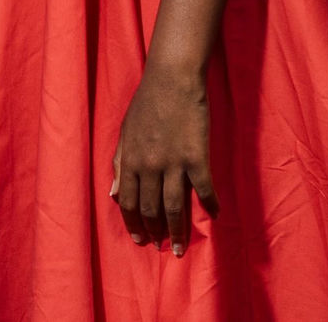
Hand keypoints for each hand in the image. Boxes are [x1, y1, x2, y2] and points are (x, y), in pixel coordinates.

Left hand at [111, 64, 215, 254]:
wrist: (172, 79)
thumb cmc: (147, 104)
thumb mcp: (126, 132)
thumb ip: (120, 162)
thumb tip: (113, 193)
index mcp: (130, 157)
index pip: (127, 200)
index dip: (133, 223)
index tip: (139, 239)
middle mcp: (149, 164)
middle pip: (151, 208)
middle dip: (155, 232)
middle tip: (161, 248)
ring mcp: (173, 162)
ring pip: (174, 207)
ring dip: (178, 231)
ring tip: (181, 249)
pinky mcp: (196, 157)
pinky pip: (204, 189)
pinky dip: (210, 205)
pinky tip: (214, 215)